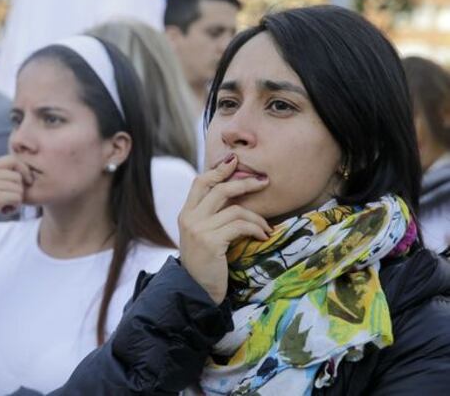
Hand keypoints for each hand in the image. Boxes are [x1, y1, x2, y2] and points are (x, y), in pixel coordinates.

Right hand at [0, 155, 32, 246]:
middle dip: (19, 190)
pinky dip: (14, 207)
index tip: (26, 182)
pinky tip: (4, 212)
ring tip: (5, 207)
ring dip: (16, 200)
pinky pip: (17, 198)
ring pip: (19, 188)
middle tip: (9, 201)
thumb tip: (23, 172)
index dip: (24, 170)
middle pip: (17, 176)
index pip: (12, 159)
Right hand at [178, 154, 270, 303]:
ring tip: (266, 227)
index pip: (200, 181)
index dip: (218, 169)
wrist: (196, 290)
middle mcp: (189, 218)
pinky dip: (256, 228)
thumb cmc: (205, 263)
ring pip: (234, 209)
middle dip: (244, 183)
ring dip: (256, 217)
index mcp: (186, 213)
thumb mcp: (203, 235)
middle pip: (219, 189)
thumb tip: (234, 194)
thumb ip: (211, 215)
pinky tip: (263, 236)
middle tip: (263, 181)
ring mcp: (198, 229)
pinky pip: (240, 226)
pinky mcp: (211, 242)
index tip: (236, 161)